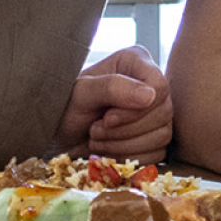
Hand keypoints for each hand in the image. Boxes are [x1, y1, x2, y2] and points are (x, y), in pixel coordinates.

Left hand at [54, 46, 172, 163]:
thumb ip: (112, 87)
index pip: (159, 87)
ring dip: (124, 145)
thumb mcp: (81, 93)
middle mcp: (150, 84)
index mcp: (136, 63)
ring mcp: (154, 112)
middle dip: (125, 130)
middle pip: (163, 113)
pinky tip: (108, 151)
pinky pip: (157, 154)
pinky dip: (129, 158)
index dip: (136, 110)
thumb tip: (150, 95)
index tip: (107, 118)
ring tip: (97, 139)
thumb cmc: (64, 106)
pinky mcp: (153, 138)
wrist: (57, 134)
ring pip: (162, 136)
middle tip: (95, 129)